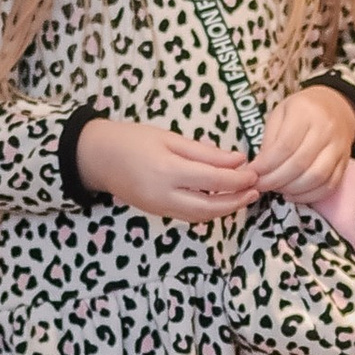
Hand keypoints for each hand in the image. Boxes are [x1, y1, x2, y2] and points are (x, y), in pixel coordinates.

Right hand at [76, 114, 252, 221]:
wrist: (99, 157)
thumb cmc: (134, 140)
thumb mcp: (171, 138)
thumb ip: (205, 152)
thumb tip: (238, 160)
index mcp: (168, 170)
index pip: (213, 179)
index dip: (238, 178)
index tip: (254, 172)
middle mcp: (164, 194)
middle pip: (211, 206)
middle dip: (237, 200)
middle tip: (256, 189)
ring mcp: (160, 208)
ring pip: (202, 216)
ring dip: (226, 209)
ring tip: (244, 196)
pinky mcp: (158, 213)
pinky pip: (189, 216)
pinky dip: (209, 211)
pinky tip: (221, 200)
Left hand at [246, 86, 354, 201]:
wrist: (335, 107)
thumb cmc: (300, 111)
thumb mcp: (280, 114)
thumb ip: (269, 140)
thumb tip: (259, 169)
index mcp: (305, 112)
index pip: (285, 145)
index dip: (267, 164)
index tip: (253, 173)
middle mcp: (326, 129)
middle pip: (300, 163)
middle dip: (276, 180)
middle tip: (261, 185)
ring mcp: (339, 147)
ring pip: (317, 177)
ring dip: (293, 189)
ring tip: (277, 189)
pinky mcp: (345, 162)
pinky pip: (330, 185)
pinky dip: (309, 196)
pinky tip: (293, 195)